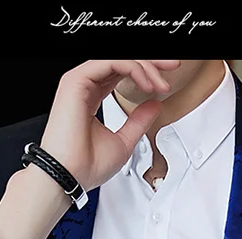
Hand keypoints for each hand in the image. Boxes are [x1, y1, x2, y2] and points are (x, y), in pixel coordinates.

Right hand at [40, 59, 180, 191]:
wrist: (69, 177)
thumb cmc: (87, 166)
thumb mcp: (124, 142)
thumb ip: (138, 121)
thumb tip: (155, 105)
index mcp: (92, 99)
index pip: (120, 74)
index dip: (145, 73)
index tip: (165, 83)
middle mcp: (84, 87)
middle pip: (120, 62)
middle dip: (150, 62)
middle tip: (172, 67)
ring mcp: (79, 82)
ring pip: (117, 58)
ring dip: (144, 66)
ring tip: (160, 84)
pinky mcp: (76, 81)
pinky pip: (110, 61)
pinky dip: (133, 68)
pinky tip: (146, 83)